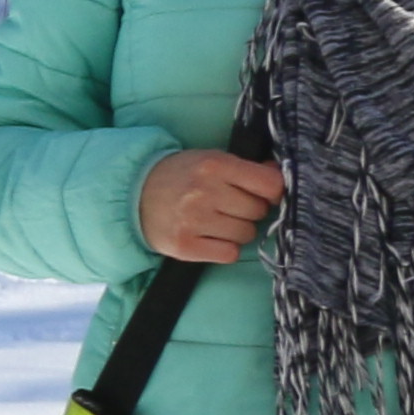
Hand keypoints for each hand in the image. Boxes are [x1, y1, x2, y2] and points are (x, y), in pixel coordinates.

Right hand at [136, 147, 286, 263]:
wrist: (134, 195)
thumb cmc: (182, 176)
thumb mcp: (211, 161)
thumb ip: (247, 169)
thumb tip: (280, 176)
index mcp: (214, 165)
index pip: (269, 185)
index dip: (273, 191)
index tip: (264, 193)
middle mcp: (204, 192)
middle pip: (258, 211)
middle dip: (250, 210)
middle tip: (229, 205)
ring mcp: (193, 221)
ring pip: (247, 234)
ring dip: (238, 230)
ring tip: (216, 220)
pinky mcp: (185, 247)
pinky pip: (229, 253)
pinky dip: (225, 248)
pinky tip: (210, 236)